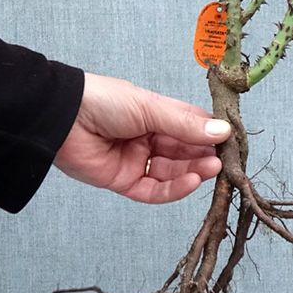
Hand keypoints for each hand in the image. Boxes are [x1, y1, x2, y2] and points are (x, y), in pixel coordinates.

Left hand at [53, 72, 231, 202]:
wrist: (61, 118)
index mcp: (156, 114)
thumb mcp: (150, 107)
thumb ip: (185, 124)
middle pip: (185, 152)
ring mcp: (137, 160)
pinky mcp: (124, 181)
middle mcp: (149, 138)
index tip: (231, 141)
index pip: (191, 126)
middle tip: (225, 160)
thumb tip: (222, 132)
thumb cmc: (104, 101)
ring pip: (173, 172)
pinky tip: (192, 181)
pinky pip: (154, 190)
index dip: (211, 134)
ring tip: (212, 169)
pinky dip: (175, 188)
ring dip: (194, 172)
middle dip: (205, 156)